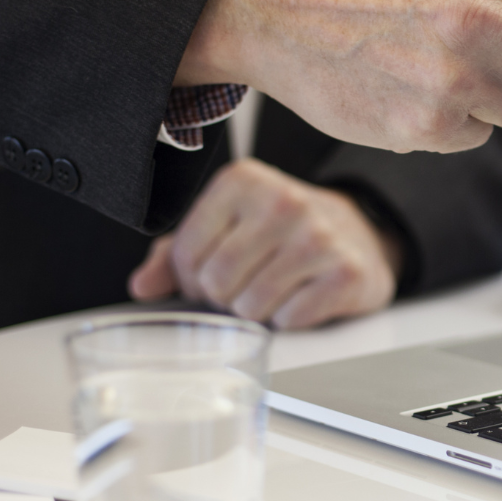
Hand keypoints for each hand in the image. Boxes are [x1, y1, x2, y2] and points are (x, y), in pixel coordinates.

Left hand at [128, 159, 401, 329]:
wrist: (359, 234)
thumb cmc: (281, 232)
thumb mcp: (227, 226)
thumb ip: (176, 253)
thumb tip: (142, 287)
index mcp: (243, 181)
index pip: (185, 254)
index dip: (192, 278)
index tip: (214, 272)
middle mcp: (283, 201)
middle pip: (217, 283)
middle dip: (224, 297)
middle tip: (245, 285)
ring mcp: (319, 236)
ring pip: (251, 306)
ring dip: (256, 311)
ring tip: (274, 289)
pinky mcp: (347, 272)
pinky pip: (290, 319)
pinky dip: (290, 319)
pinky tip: (302, 295)